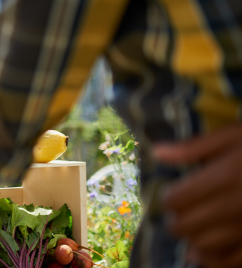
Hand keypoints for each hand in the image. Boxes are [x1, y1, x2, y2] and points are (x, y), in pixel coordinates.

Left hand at [153, 124, 241, 267]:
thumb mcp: (233, 136)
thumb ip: (194, 148)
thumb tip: (157, 153)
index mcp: (225, 177)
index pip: (176, 200)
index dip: (169, 197)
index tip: (175, 193)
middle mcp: (236, 206)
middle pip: (185, 225)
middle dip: (177, 219)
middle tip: (183, 211)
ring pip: (203, 246)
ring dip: (193, 238)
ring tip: (197, 227)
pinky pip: (230, 261)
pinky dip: (215, 258)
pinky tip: (211, 248)